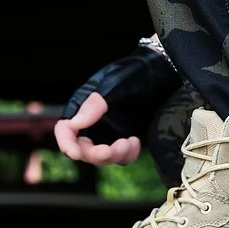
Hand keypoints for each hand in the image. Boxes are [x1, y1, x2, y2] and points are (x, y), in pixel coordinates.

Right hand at [58, 44, 181, 155]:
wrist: (162, 71)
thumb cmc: (134, 72)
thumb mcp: (114, 84)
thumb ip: (95, 104)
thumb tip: (73, 124)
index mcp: (82, 106)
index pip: (65, 129)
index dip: (66, 143)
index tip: (75, 153)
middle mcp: (92, 122)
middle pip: (83, 149)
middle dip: (95, 154)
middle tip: (111, 150)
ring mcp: (109, 131)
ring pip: (102, 156)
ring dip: (113, 156)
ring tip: (129, 142)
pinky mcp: (125, 136)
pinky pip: (121, 156)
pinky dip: (127, 155)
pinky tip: (136, 141)